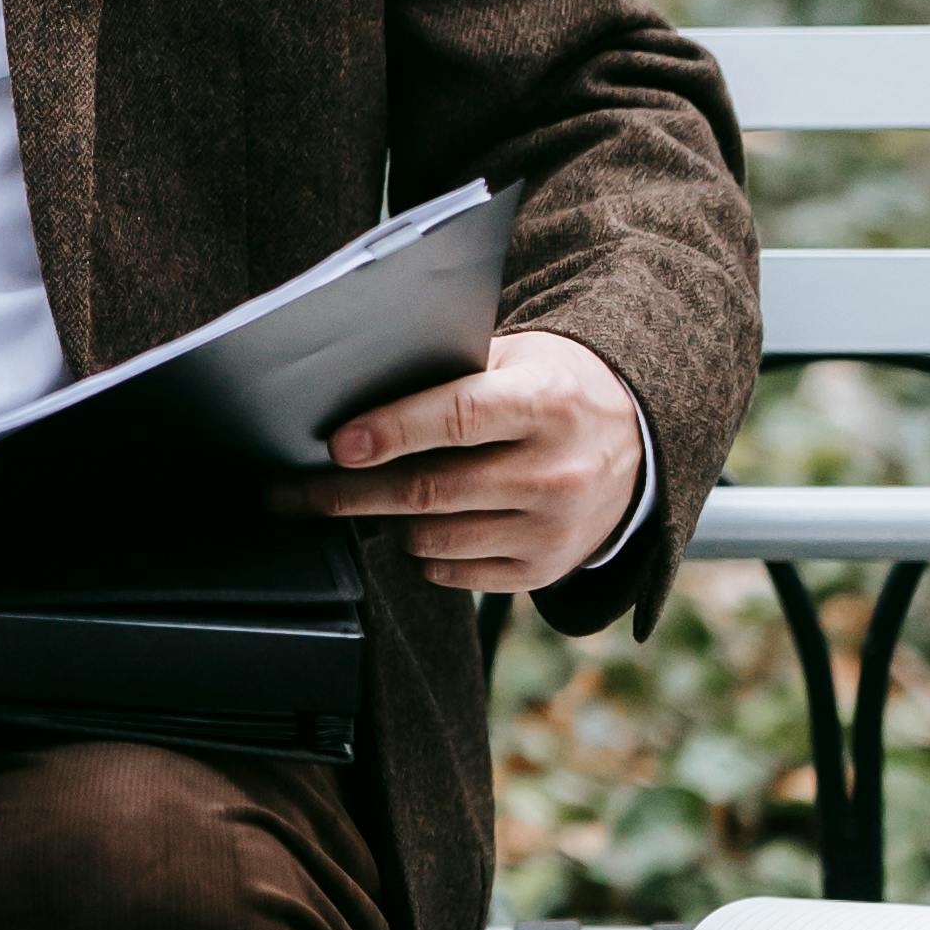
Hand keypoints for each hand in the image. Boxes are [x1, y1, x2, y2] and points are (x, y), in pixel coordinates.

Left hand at [276, 327, 645, 597]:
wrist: (638, 442)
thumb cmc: (555, 387)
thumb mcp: (519, 357)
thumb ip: (452, 374)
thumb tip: (357, 394)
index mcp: (546, 402)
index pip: (460, 417)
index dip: (392, 431)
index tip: (337, 444)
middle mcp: (553, 471)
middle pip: (430, 490)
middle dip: (348, 493)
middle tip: (291, 492)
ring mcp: (551, 530)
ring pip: (431, 539)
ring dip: (385, 520)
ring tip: (364, 495)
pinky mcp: (543, 570)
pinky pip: (451, 573)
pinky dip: (420, 551)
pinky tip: (418, 522)